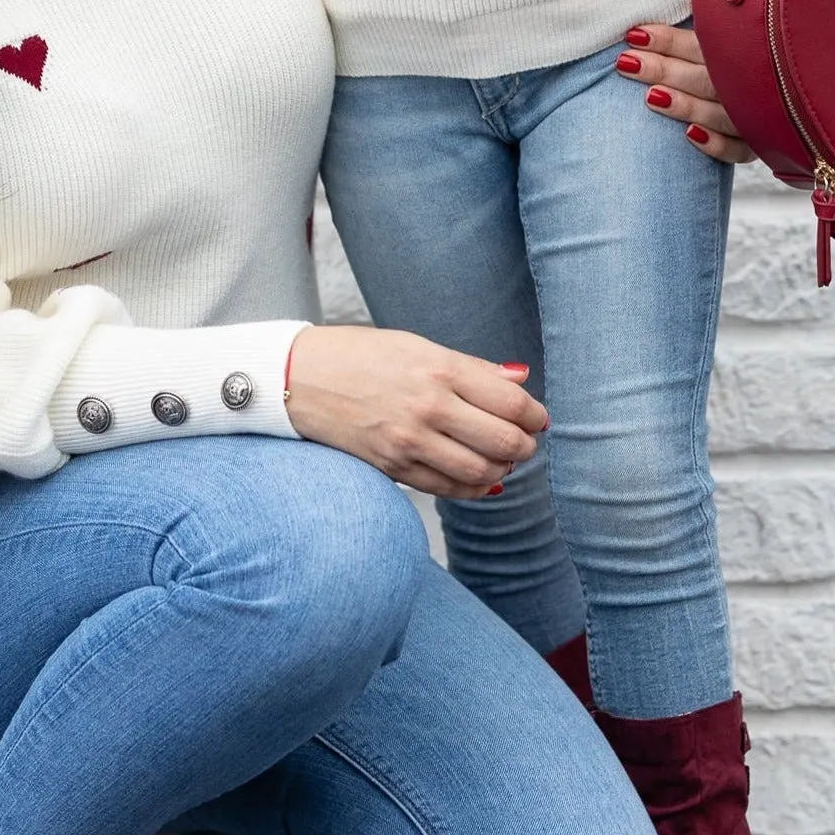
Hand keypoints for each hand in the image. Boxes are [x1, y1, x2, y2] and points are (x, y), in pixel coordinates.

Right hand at [284, 325, 546, 498]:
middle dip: (524, 445)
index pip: (511, 402)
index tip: (536, 417)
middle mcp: (429, 407)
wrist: (297, 378)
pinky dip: (473, 487)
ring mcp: (409, 441)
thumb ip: (470, 368)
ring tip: (501, 460)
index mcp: (439, 369)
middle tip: (525, 441)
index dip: (534, 415)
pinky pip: (448, 488)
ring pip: (481, 471)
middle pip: (504, 442)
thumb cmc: (358, 355)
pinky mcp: (393, 467)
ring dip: (502, 469)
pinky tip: (478, 478)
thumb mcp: (416, 346)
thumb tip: (519, 380)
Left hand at [615, 23, 754, 164]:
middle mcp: (752, 79)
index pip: (701, 44)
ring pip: (720, 111)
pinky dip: (718, 144)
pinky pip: (740, 149)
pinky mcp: (763, 143)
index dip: (668, 40)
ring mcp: (759, 114)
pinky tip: (689, 136)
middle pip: (705, 77)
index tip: (633, 35)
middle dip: (664, 69)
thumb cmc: (748, 47)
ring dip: (685, 105)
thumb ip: (712, 11)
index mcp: (744, 45)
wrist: (801, 80)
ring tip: (650, 97)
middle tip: (625, 62)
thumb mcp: (735, 22)